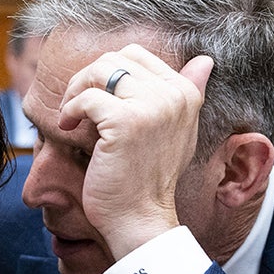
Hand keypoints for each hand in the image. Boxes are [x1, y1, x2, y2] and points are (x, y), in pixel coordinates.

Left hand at [57, 44, 212, 258]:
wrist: (140, 218)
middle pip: (115, 58)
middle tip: (77, 106)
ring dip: (76, 91)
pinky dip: (70, 110)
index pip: (137, 55)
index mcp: (186, 93)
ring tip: (72, 116)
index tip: (96, 99)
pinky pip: (86, 98)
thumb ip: (187, 93)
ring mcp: (151, 107)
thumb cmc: (148, 178)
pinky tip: (68, 128)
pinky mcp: (125, 122)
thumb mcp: (176, 132)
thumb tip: (205, 60)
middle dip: (88, 78)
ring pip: (99, 71)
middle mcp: (174, 95)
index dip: (107, 73)